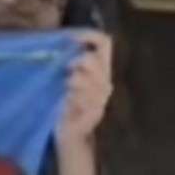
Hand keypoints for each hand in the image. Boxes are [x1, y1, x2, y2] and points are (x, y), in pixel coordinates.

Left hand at [55, 31, 113, 174]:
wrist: (71, 139)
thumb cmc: (69, 108)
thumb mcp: (71, 79)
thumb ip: (73, 61)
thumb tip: (67, 39)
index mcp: (103, 72)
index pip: (105, 43)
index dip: (88, 35)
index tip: (71, 38)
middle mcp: (107, 82)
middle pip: (90, 59)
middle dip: (74, 64)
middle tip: (66, 74)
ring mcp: (102, 98)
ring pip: (81, 77)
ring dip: (70, 84)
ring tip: (69, 95)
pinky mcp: (95, 112)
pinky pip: (78, 96)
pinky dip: (70, 99)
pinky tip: (70, 106)